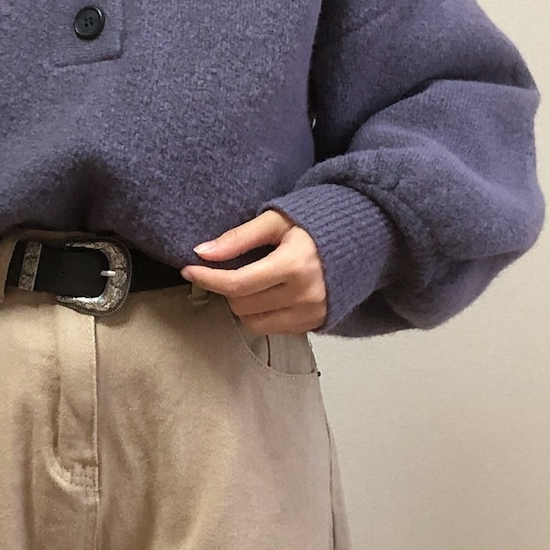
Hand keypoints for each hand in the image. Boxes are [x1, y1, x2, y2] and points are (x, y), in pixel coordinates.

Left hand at [180, 209, 327, 334]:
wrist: (359, 240)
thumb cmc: (313, 225)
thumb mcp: (276, 221)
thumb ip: (238, 237)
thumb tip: (201, 252)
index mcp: (294, 265)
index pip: (237, 284)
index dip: (208, 279)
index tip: (189, 269)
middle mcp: (304, 295)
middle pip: (241, 305)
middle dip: (228, 288)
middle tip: (233, 269)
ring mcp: (311, 314)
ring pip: (253, 323)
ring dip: (243, 304)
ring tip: (253, 282)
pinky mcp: (314, 324)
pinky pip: (272, 328)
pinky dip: (262, 314)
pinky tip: (270, 293)